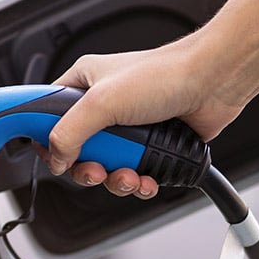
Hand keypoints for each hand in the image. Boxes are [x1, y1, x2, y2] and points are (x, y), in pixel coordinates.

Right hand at [45, 36, 244, 198]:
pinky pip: (135, 175)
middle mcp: (105, 106)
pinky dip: (139, 184)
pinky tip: (147, 180)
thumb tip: (57, 159)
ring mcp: (130, 128)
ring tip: (130, 176)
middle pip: (77, 152)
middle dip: (88, 169)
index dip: (44, 139)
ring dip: (116, 180)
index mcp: (84, 84)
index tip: (50, 157)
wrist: (213, 83)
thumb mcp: (103, 102)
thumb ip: (70, 132)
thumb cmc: (165, 74)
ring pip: (107, 168)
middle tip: (97, 171)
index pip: (46, 116)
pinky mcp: (152, 145)